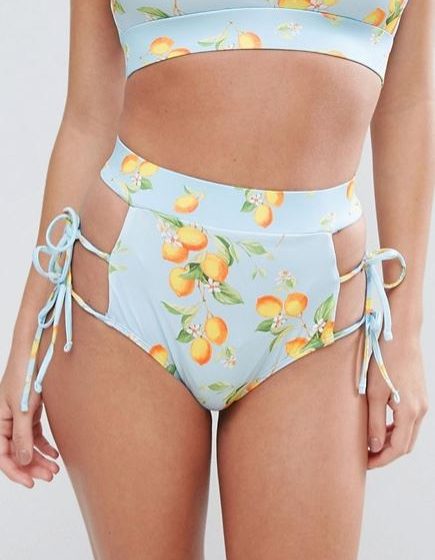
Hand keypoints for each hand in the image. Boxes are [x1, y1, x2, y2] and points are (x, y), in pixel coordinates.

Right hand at [0, 361, 59, 487]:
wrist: (35, 353)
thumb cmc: (25, 376)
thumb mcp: (23, 409)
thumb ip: (22, 437)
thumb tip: (23, 462)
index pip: (2, 456)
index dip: (16, 472)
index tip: (31, 483)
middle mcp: (4, 422)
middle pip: (16, 453)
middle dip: (32, 467)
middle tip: (50, 476)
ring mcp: (18, 417)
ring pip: (26, 445)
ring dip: (40, 458)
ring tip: (55, 469)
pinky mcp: (29, 412)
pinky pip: (34, 435)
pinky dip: (43, 445)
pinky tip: (54, 453)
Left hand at [366, 332, 428, 468]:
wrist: (400, 334)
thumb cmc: (384, 360)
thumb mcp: (373, 393)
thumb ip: (374, 422)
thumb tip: (374, 447)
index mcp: (409, 412)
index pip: (398, 448)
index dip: (381, 459)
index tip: (365, 463)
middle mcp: (420, 410)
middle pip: (406, 444)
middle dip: (386, 453)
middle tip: (365, 456)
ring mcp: (422, 402)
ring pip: (408, 433)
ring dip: (391, 441)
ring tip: (369, 441)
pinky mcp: (419, 395)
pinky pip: (410, 420)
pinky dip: (396, 428)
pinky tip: (380, 425)